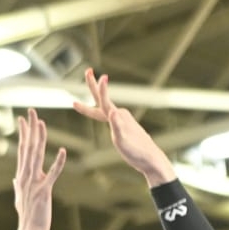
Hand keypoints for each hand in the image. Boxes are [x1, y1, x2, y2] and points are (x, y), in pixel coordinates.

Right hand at [12, 109, 66, 229]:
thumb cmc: (27, 217)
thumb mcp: (20, 199)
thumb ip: (17, 186)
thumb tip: (15, 178)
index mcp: (21, 176)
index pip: (22, 150)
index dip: (23, 134)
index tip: (23, 119)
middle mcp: (25, 177)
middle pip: (27, 148)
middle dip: (29, 129)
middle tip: (30, 112)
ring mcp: (33, 183)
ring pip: (36, 156)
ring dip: (39, 139)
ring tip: (41, 123)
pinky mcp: (43, 191)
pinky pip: (52, 174)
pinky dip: (57, 162)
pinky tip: (63, 151)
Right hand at [73, 69, 173, 185]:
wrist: (150, 159)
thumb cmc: (137, 152)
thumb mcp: (124, 141)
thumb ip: (118, 126)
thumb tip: (113, 112)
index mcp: (119, 117)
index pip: (105, 102)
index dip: (101, 89)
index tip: (101, 75)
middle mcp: (120, 115)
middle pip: (103, 99)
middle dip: (94, 86)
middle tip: (88, 70)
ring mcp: (122, 120)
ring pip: (104, 108)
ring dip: (94, 100)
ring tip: (78, 103)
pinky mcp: (124, 126)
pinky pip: (109, 117)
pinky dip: (101, 113)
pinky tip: (104, 115)